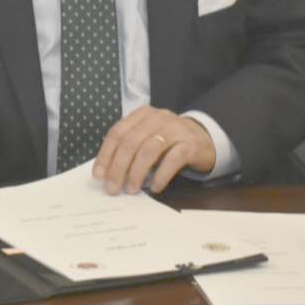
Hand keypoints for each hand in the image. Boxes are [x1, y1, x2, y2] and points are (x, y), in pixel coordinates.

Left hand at [92, 106, 215, 193]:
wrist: (205, 138)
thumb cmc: (169, 142)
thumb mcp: (147, 139)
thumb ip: (129, 149)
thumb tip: (107, 174)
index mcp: (142, 115)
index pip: (117, 133)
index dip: (105, 155)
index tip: (98, 175)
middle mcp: (157, 118)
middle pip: (131, 142)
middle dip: (118, 167)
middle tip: (113, 188)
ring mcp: (175, 129)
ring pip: (149, 150)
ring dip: (137, 172)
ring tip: (131, 190)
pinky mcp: (190, 143)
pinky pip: (173, 160)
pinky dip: (161, 175)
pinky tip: (154, 187)